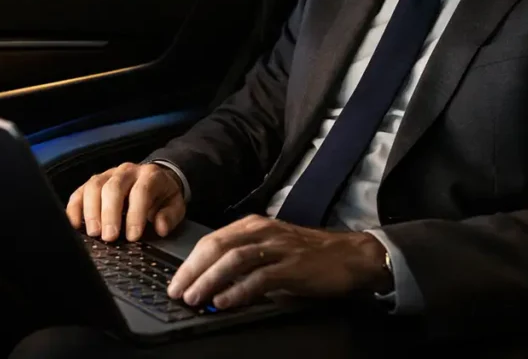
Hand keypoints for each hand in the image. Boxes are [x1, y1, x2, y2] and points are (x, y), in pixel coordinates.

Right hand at [66, 162, 185, 241]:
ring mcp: (108, 174)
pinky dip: (74, 208)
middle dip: (110, 213)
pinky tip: (75, 225)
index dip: (136, 214)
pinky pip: (79, 191)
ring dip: (91, 211)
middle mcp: (127, 171)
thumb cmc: (163, 196)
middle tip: (109, 237)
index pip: (141, 191)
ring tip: (93, 233)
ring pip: (94, 186)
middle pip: (114, 187)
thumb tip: (160, 227)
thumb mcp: (175, 205)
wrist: (155, 179)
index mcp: (150, 175)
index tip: (133, 236)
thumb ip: (170, 216)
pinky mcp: (93, 182)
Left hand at [166, 214, 389, 309]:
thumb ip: (246, 261)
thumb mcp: (273, 250)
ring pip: (234, 259)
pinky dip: (239, 290)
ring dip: (210, 280)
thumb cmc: (311, 256)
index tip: (175, 281)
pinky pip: (260, 277)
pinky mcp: (293, 266)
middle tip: (177, 291)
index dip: (190, 262)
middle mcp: (263, 231)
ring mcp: (278, 247)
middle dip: (193, 270)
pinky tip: (225, 301)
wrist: (352, 255)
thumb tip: (213, 283)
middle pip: (218, 246)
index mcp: (254, 225)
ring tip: (194, 298)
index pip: (213, 240)